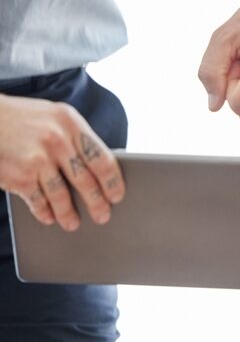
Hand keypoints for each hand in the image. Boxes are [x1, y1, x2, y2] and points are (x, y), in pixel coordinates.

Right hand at [0, 94, 124, 229]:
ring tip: (72, 223)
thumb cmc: (21, 118)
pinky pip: (38, 200)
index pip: (103, 159)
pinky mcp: (19, 175)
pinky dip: (44, 211)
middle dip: (97, 203)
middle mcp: (57, 140)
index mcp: (71, 123)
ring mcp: (38, 159)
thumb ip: (75, 138)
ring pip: (62, 195)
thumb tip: (98, 169)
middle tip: (103, 216)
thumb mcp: (53, 117)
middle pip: (87, 181)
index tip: (117, 195)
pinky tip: (48, 217)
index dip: (113, 182)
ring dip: (69, 213)